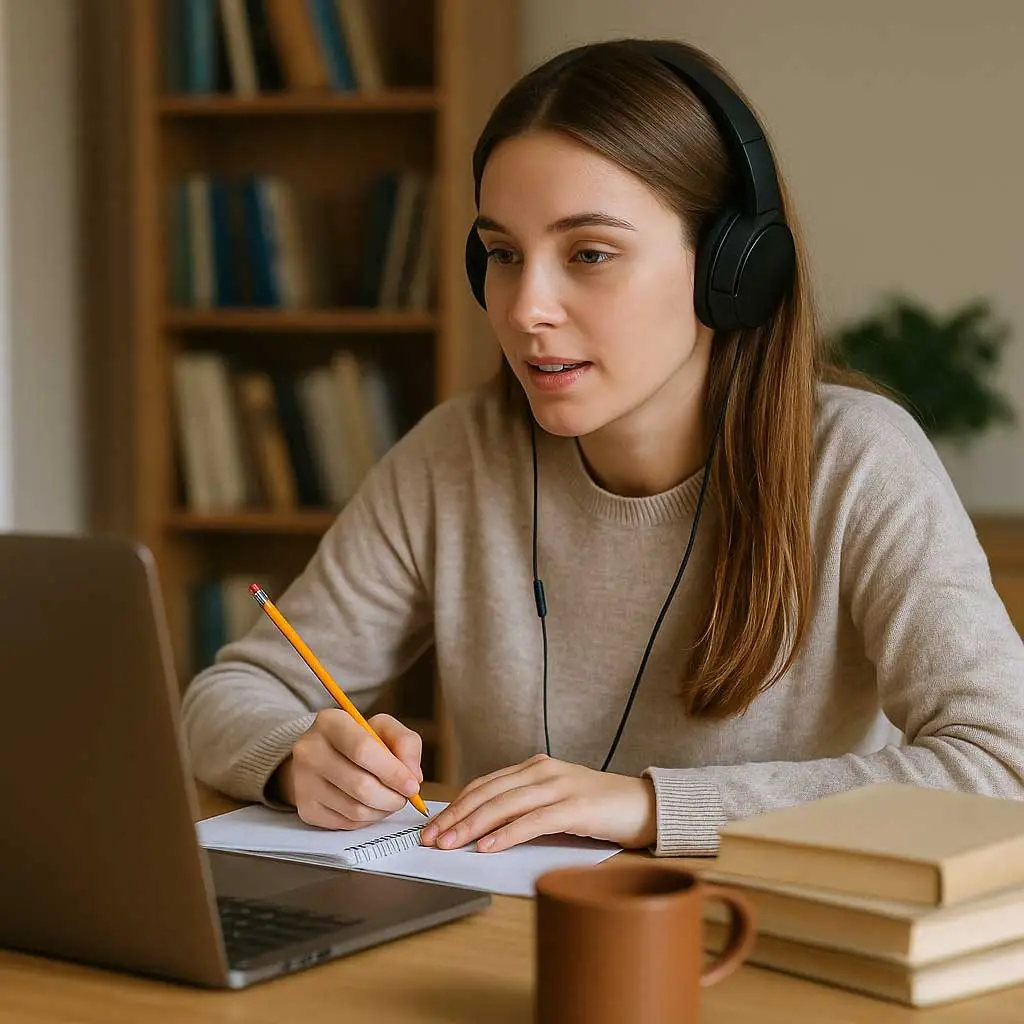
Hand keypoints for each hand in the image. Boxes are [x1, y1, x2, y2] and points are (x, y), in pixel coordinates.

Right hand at [276, 710, 422, 829]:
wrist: (321, 756)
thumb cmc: (358, 740)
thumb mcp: (383, 728)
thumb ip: (406, 743)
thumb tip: (413, 775)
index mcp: (330, 722)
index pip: (363, 750)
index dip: (393, 771)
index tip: (412, 784)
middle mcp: (310, 750)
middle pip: (361, 785)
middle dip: (392, 796)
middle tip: (405, 796)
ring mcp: (303, 782)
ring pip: (355, 809)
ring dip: (382, 810)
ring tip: (390, 799)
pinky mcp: (305, 808)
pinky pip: (346, 823)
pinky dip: (367, 819)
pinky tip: (371, 806)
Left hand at [419, 754, 657, 853]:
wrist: (645, 805)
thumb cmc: (598, 809)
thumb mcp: (556, 801)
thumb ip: (525, 807)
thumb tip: (482, 829)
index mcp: (535, 768)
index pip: (485, 785)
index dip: (456, 805)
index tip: (433, 826)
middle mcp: (543, 771)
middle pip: (488, 793)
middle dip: (456, 816)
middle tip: (431, 838)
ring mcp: (559, 787)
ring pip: (504, 805)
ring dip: (472, 826)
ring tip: (450, 844)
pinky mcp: (575, 807)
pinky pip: (532, 821)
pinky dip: (505, 834)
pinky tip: (486, 847)